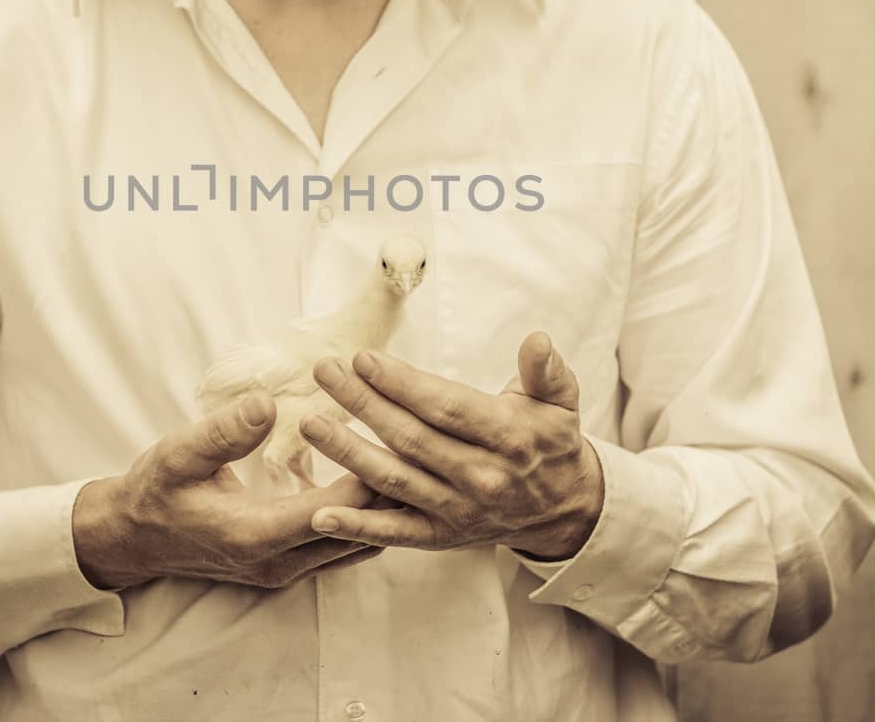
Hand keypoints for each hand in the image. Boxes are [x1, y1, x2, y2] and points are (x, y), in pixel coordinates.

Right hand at [72, 391, 396, 590]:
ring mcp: (285, 571)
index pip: (330, 512)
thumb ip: (224, 432)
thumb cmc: (155, 491)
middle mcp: (277, 563)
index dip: (367, 480)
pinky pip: (342, 548)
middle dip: (390, 497)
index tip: (398, 444)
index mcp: (253, 535)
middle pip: (356, 535)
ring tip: (414, 468)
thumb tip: (268, 402)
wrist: (133, 538)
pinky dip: (365, 520)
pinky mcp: (288, 567)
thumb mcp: (178, 454)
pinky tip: (381, 486)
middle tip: (424, 455)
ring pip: (357, 547)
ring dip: (383, 511)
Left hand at [298, 331, 604, 560]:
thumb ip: (546, 371)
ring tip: (310, 425)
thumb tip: (538, 339)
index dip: (402, 384)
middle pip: (411, 438)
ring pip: (395, 480)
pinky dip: (356, 527)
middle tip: (324, 372)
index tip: (362, 358)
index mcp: (509, 438)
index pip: (446, 408)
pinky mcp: (440, 536)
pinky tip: (320, 512)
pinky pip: (393, 534)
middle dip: (363, 403)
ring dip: (348, 453)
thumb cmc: (549, 443)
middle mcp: (481, 478)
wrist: (564, 510)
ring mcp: (458, 510)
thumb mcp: (559, 402)